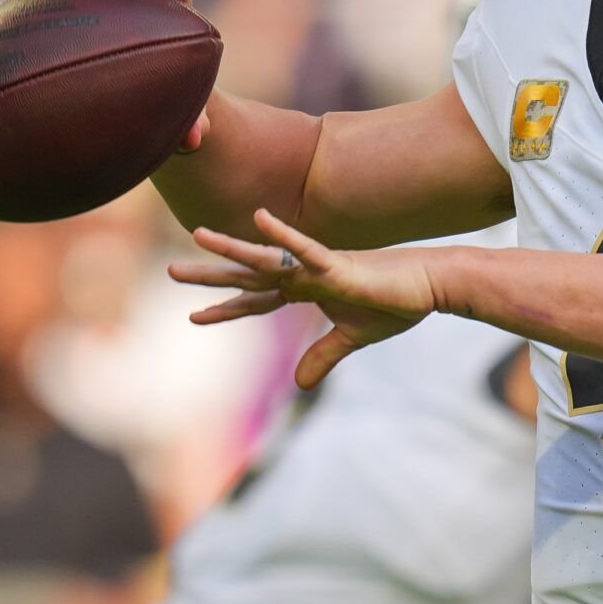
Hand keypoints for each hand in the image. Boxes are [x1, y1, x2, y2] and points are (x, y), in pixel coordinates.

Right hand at [7, 0, 207, 151]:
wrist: (143, 96)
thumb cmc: (169, 96)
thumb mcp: (183, 108)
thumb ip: (195, 120)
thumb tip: (196, 140)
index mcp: (169, 17)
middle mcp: (134, 3)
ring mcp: (101, 5)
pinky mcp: (71, 14)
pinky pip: (51, 1)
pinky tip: (10, 1)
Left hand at [170, 208, 439, 388]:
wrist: (431, 286)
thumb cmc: (396, 304)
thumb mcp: (354, 339)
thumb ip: (324, 356)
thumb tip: (300, 384)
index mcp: (308, 291)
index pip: (258, 301)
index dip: (228, 309)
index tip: (195, 315)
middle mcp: (306, 276)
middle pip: (250, 276)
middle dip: (211, 275)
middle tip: (171, 272)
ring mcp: (320, 269)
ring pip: (268, 259)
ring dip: (232, 249)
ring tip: (197, 235)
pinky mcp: (339, 266)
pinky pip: (307, 250)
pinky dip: (284, 237)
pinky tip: (262, 219)